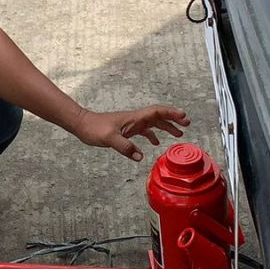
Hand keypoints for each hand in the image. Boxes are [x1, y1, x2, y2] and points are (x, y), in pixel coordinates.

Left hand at [70, 105, 189, 160]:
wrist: (82, 125)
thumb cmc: (94, 129)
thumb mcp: (109, 138)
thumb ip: (124, 147)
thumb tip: (141, 157)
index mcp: (134, 118)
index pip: (156, 112)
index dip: (171, 113)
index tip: (184, 117)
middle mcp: (134, 120)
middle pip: (158, 116)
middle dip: (173, 119)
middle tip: (187, 125)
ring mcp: (131, 124)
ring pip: (153, 124)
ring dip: (166, 127)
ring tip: (179, 134)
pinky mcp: (126, 130)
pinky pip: (144, 131)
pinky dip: (152, 135)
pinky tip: (155, 143)